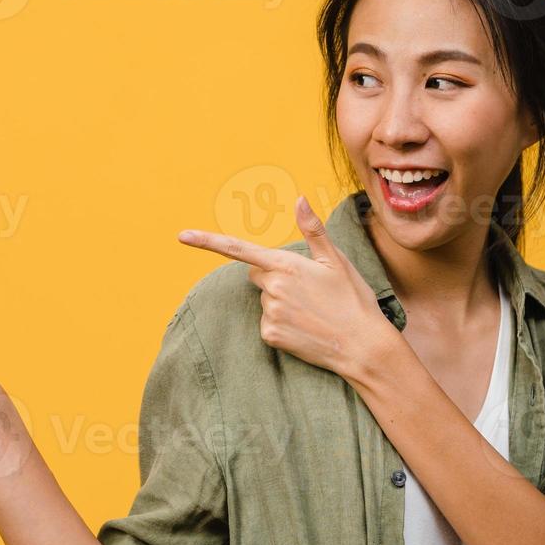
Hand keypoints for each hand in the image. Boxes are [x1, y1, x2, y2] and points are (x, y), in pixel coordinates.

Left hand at [177, 194, 396, 379]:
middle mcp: (273, 288)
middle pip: (258, 275)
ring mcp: (270, 314)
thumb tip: (299, 198)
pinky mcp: (271, 336)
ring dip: (281, 302)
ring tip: (312, 310)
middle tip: (308, 289)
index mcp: (286, 265)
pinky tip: (305, 327)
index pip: (238, 249)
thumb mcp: (336, 260)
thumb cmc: (352, 299)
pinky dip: (282, 324)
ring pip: (265, 300)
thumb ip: (313, 230)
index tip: (182, 235)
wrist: (362, 346)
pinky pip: (268, 323)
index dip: (207, 241)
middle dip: (274, 277)